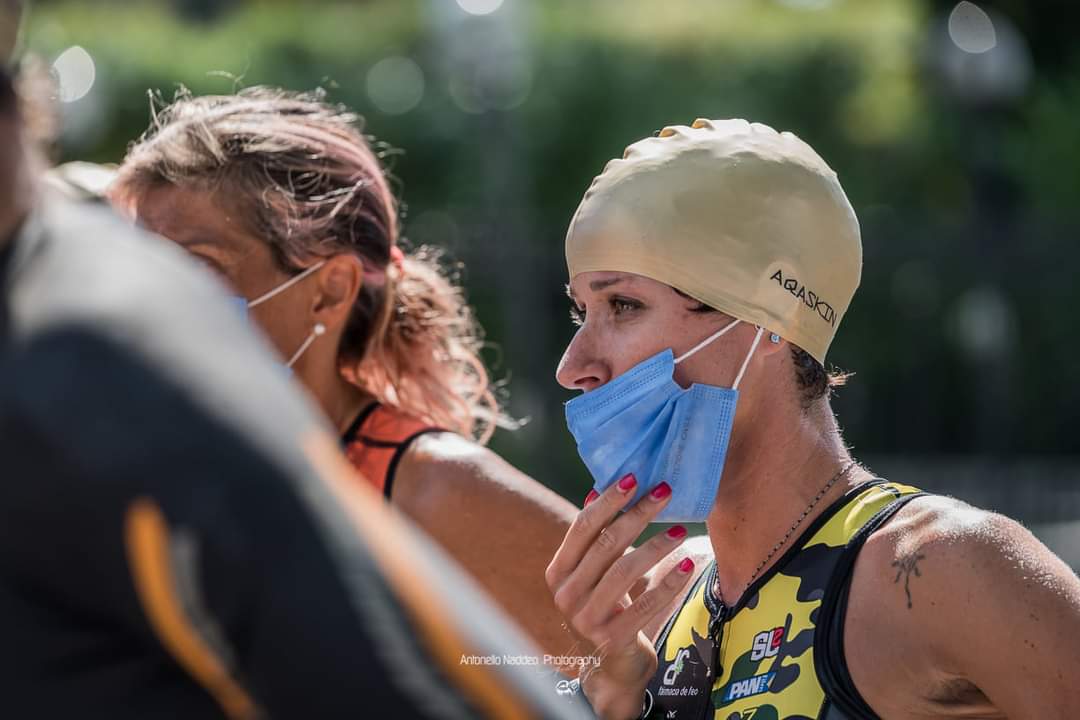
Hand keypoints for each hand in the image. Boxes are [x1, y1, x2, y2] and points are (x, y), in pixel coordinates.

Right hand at [545, 475, 693, 719]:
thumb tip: (596, 490)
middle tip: (665, 492)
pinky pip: (646, 604)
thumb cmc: (606, 607)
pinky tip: (687, 565)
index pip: (582, 528)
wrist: (610, 666)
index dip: (608, 501)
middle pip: (606, 544)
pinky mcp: (611, 639)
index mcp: (557, 572)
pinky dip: (669, 582)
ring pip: (626, 571)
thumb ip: (594, 540)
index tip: (634, 477)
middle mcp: (565, 595)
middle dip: (638, 514)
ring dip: (657, 545)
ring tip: (681, 528)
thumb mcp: (593, 574)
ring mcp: (586, 619)